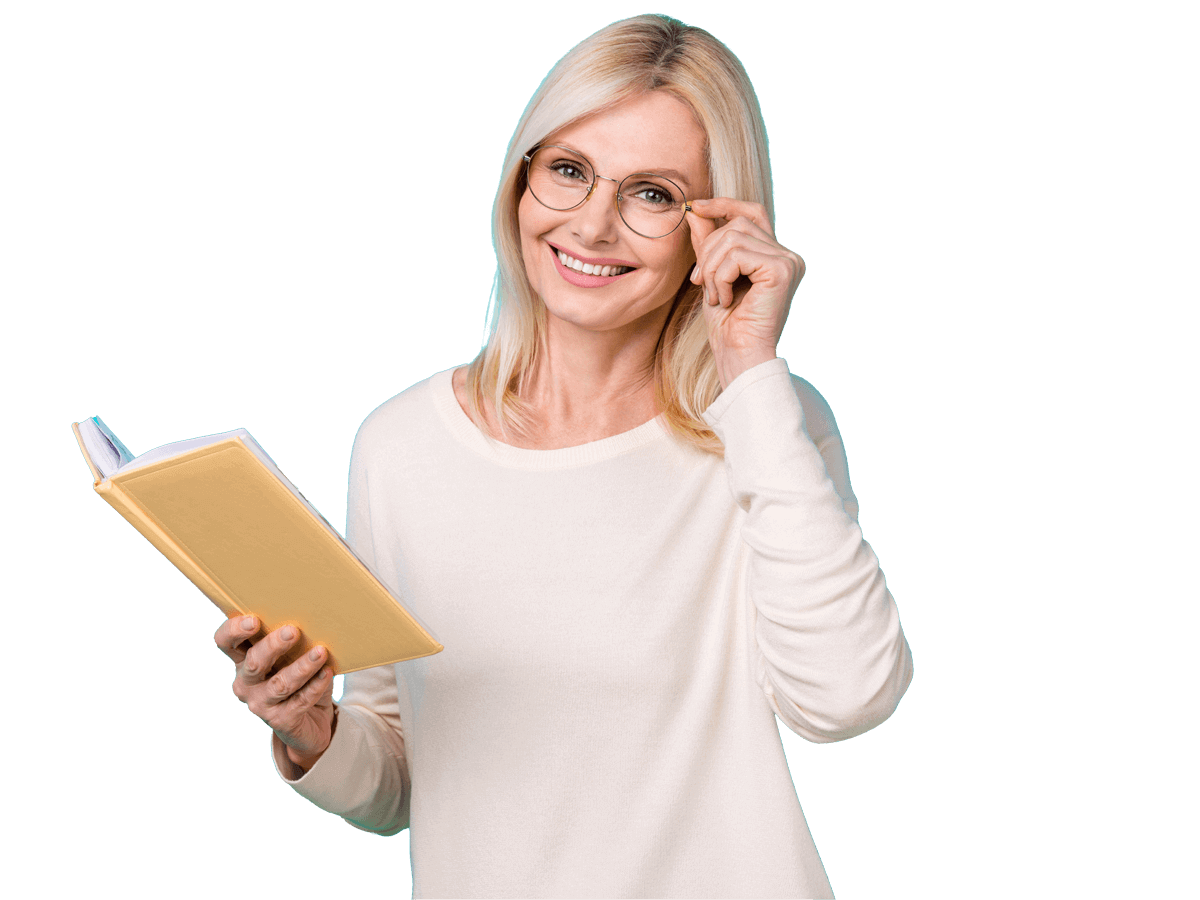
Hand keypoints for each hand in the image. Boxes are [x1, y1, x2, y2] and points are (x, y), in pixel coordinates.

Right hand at [215, 616, 335, 763]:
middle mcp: (246, 683)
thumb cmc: (298, 676)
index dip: (234, 630)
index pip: (226, 642)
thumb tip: (312, 616)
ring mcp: (260, 704)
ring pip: (280, 684)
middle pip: (254, 662)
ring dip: (302, 667)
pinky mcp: (280, 721)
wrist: (311, 720)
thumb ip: (291, 639)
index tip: (254, 620)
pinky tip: (326, 673)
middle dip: (273, 646)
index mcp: (243, 660)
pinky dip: (315, 686)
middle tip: (293, 631)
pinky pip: (300, 701)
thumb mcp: (291, 656)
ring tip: (320, 652)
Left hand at [686, 198, 804, 389]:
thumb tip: (695, 210)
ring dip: (712, 268)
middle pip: (736, 224)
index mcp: (774, 256)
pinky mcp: (782, 270)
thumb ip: (708, 243)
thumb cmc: (727, 324)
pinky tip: (725, 299)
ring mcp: (788, 261)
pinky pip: (736, 256)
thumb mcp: (711, 276)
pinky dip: (721, 277)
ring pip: (733, 238)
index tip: (695, 206)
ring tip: (715, 295)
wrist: (739, 355)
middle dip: (708, 250)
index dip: (724, 204)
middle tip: (699, 282)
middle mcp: (787, 255)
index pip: (751, 213)